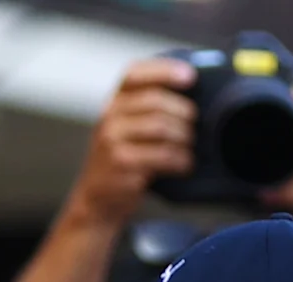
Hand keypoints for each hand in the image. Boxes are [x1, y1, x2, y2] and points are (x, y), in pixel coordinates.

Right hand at [67, 58, 197, 221]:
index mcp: (114, 103)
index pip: (135, 74)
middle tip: (195, 124)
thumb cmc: (122, 163)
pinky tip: (184, 164)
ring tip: (189, 147)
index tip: (190, 76)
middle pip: (155, 101)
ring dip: (184, 137)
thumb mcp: (126, 131)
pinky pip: (162, 155)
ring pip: (161, 127)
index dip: (164, 71)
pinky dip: (181, 159)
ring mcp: (113, 140)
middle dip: (183, 112)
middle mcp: (110, 117)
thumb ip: (148, 112)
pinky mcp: (122, 164)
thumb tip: (192, 98)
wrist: (97, 200)